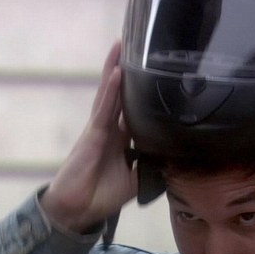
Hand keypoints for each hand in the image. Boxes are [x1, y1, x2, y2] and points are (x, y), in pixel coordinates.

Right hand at [40, 41, 137, 232]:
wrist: (78, 210)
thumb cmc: (102, 195)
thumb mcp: (136, 179)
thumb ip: (151, 163)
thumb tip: (176, 154)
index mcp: (120, 138)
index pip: (132, 109)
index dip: (140, 90)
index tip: (153, 70)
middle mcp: (110, 129)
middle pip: (119, 94)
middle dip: (125, 70)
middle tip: (136, 43)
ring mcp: (99, 130)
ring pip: (109, 95)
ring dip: (114, 68)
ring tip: (122, 44)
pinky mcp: (92, 136)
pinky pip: (104, 110)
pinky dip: (110, 92)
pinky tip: (117, 73)